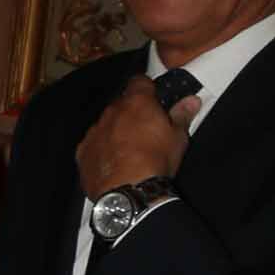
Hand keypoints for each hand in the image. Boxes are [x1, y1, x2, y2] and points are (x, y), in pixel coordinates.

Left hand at [75, 73, 193, 198]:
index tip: (153, 99)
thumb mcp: (177, 138)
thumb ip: (182, 115)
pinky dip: (100, 150)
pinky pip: (92, 145)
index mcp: (137, 102)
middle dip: (131, 113)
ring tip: (128, 151)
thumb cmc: (155, 162)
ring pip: (105, 124)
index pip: (139, 81)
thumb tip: (191, 101)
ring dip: (114, 131)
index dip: (146, 89)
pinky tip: (112, 163)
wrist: (127, 192)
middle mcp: (112, 112)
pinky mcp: (83, 153)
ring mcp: (95, 132)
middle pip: (121, 104)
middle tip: (144, 130)